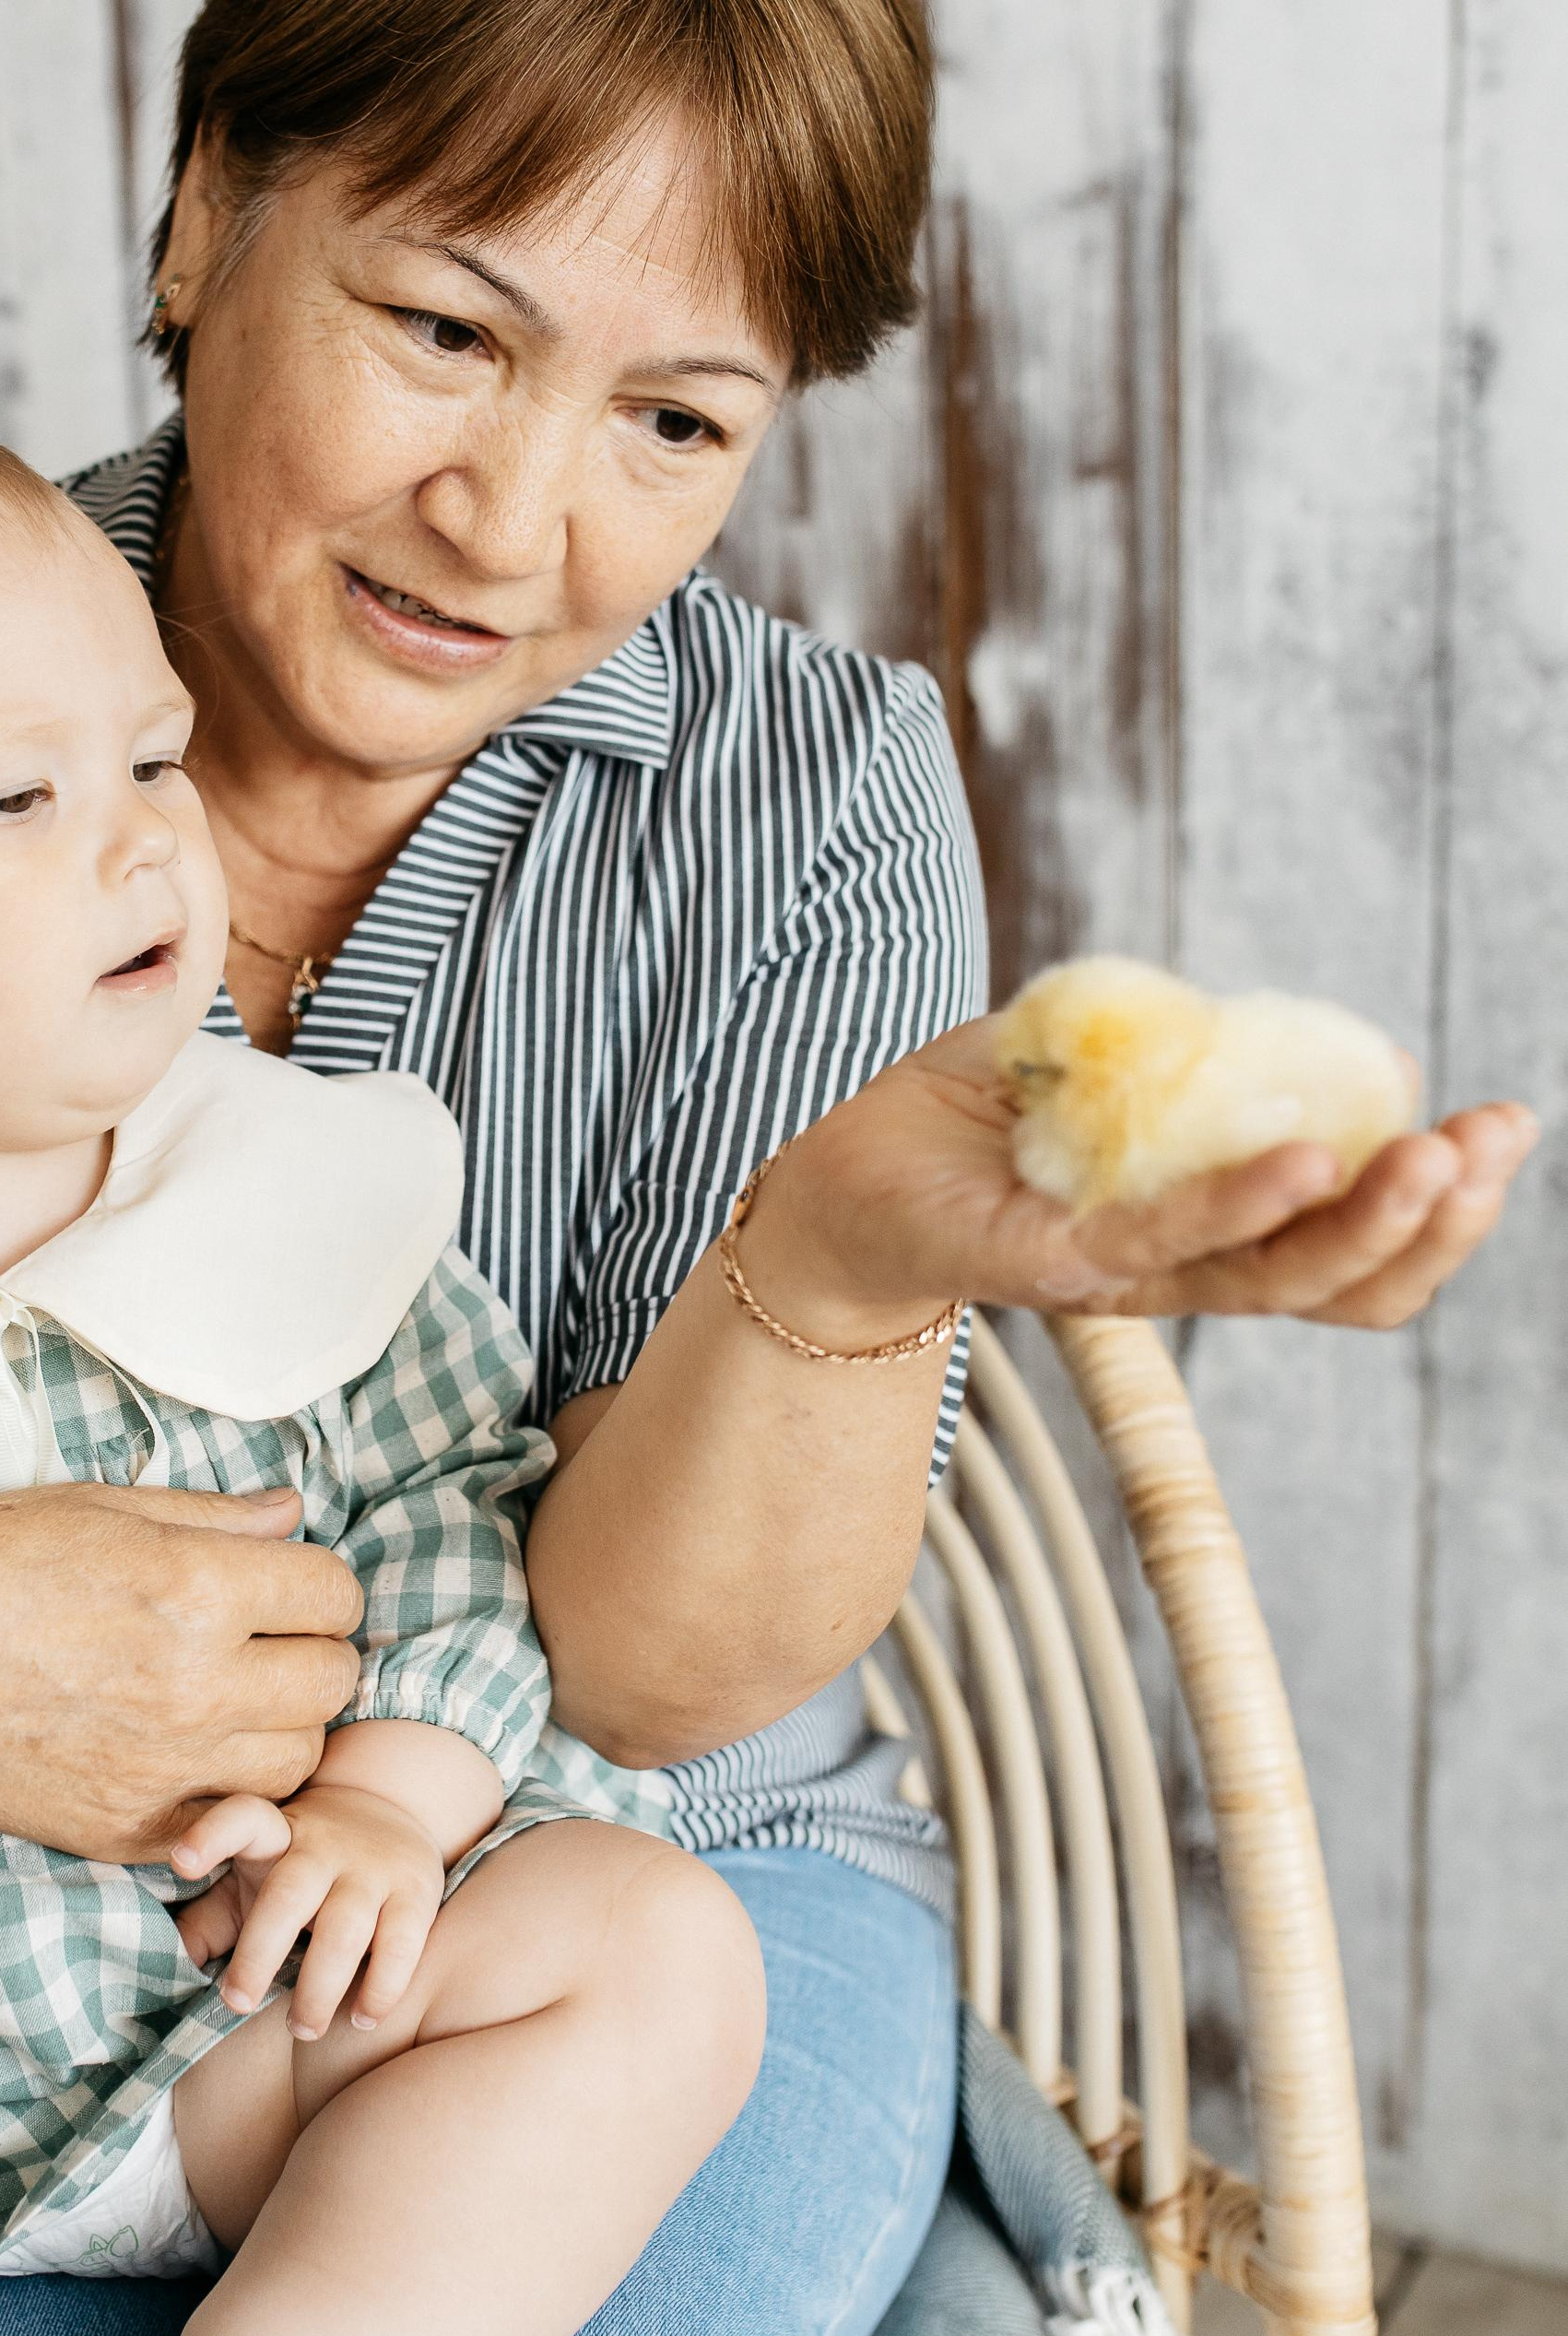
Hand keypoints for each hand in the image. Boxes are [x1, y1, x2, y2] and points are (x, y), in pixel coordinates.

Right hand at [0, 1483, 364, 1861]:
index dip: (313, 1584)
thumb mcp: (97, 1508)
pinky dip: (227, 1789)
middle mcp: (195, 1686)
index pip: (335, 1595)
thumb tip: (292, 1515)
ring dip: (281, 1725)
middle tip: (264, 1639)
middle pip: (333, 1681)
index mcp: (196, 1590)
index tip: (281, 1585)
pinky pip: (230, 1818)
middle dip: (311, 1651)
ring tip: (231, 1698)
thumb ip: (210, 1516)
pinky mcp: (126, 1830)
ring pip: (298, 1759)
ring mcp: (163, 1769)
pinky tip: (188, 1752)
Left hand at [168, 1782, 445, 2038]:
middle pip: (287, 1895)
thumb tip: (166, 1963)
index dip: (211, 1836)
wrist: (391, 1809)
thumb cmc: (301, 1864)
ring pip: (344, 1930)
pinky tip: (362, 2018)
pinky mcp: (414, 1894)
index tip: (180, 1862)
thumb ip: (211, 1917)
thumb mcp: (254, 1875)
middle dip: (259, 1953)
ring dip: (319, 1989)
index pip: (242, 1818)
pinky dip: (381, 1989)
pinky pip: (400, 1948)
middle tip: (237, 2004)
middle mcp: (322, 1846)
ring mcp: (371, 1869)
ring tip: (302, 2029)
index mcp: (274, 1834)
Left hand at [769, 1018, 1537, 1332]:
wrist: (833, 1156)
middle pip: (1339, 1281)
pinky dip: (1239, 1199)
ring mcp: (1116, 1272)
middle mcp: (1178, 1268)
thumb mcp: (1123, 1063)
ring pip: (1270, 1278)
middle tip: (1497, 1140)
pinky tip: (1306, 1157)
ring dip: (1364, 1220)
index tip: (1501, 1129)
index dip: (1436, 1206)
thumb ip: (1225, 1059)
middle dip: (1436, 1217)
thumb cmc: (979, 1111)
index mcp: (1211, 1232)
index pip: (1350, 1251)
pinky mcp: (1043, 1263)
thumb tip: (1359, 1054)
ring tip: (1431, 1159)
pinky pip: (1159, 1239)